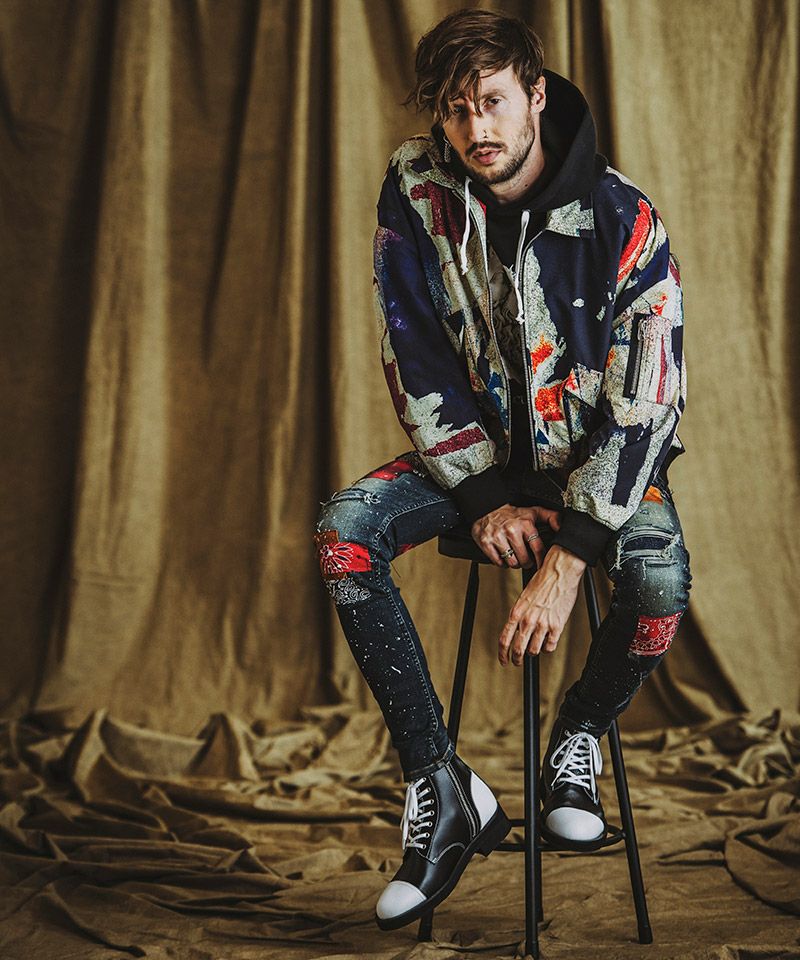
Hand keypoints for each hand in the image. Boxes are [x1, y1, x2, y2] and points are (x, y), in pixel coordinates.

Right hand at [471, 503, 561, 569]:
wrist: (487, 507)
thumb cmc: (512, 513)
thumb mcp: (533, 512)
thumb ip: (551, 517)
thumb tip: (561, 527)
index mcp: (525, 524)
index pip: (538, 549)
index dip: (540, 560)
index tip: (540, 564)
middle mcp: (512, 530)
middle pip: (524, 559)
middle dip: (526, 562)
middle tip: (524, 558)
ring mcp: (498, 537)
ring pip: (511, 562)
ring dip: (514, 563)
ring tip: (513, 556)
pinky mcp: (486, 542)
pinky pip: (498, 562)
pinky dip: (501, 562)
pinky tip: (503, 554)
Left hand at [498, 545, 586, 664]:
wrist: (559, 573)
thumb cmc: (543, 581)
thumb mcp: (524, 598)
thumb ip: (520, 614)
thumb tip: (518, 629)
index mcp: (516, 612)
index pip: (504, 639)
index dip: (502, 654)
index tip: (503, 660)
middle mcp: (527, 620)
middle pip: (518, 649)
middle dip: (516, 659)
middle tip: (517, 662)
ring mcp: (542, 624)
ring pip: (534, 651)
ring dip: (533, 652)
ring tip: (535, 648)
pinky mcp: (556, 626)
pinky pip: (550, 646)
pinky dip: (547, 647)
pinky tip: (547, 642)